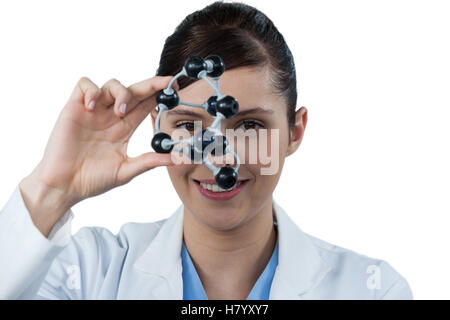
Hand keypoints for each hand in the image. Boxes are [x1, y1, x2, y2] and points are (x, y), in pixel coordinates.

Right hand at [29, 75, 175, 206]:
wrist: (65, 186)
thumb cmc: (93, 180)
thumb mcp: (126, 170)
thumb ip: (150, 161)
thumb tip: (177, 159)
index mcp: (125, 128)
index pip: (146, 105)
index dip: (160, 95)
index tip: (176, 89)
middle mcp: (111, 116)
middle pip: (134, 91)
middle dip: (151, 84)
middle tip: (166, 83)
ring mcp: (93, 111)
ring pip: (111, 84)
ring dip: (121, 92)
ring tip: (120, 112)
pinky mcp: (74, 108)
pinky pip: (84, 85)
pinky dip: (91, 90)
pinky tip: (91, 107)